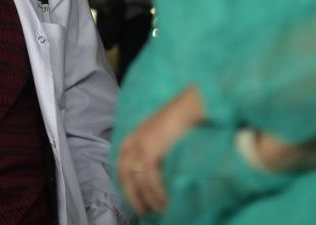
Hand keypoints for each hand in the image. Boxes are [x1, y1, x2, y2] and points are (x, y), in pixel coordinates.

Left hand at [118, 87, 206, 214]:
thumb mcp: (164, 130)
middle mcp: (135, 139)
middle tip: (142, 211)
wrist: (194, 105)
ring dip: (149, 199)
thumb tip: (161, 166)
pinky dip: (157, 194)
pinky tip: (166, 202)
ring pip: (139, 181)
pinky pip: (150, 180)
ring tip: (159, 210)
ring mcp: (140, 144)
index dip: (125, 181)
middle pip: (125, 174)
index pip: (122, 161)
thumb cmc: (185, 116)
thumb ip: (157, 144)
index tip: (133, 195)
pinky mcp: (150, 151)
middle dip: (132, 195)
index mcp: (136, 133)